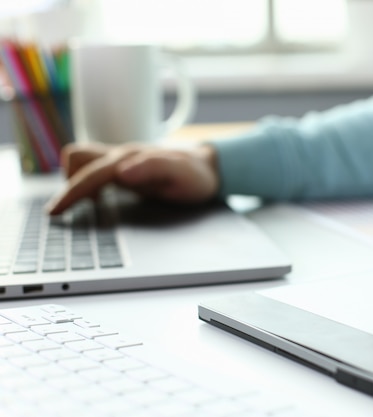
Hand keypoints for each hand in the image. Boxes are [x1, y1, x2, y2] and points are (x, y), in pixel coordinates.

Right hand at [47, 142, 219, 214]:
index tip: (56, 212)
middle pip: (78, 157)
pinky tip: (98, 201)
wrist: (209, 167)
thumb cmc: (196, 174)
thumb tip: (121, 171)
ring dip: (76, 181)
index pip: (92, 173)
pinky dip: (88, 184)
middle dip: (68, 183)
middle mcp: (122, 155)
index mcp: (131, 157)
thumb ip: (153, 168)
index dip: (72, 192)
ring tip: (82, 207)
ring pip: (84, 162)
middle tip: (64, 211)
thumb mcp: (181, 173)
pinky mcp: (125, 168)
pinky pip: (95, 171)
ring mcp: (122, 161)